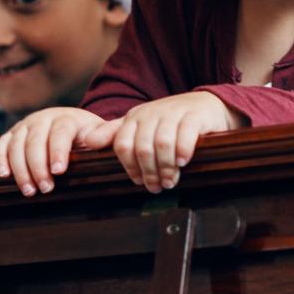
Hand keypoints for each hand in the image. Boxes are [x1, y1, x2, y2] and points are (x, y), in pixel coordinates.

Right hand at [0, 107, 118, 196]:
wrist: (75, 126)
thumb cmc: (90, 138)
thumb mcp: (102, 136)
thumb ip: (105, 136)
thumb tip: (98, 141)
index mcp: (68, 118)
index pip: (60, 131)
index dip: (58, 150)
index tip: (59, 171)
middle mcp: (44, 118)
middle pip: (36, 140)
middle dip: (38, 166)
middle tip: (45, 188)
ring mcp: (26, 125)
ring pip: (17, 143)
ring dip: (20, 168)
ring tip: (29, 191)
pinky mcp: (13, 134)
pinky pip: (2, 144)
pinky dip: (0, 158)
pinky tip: (4, 175)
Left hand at [111, 91, 237, 192]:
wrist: (205, 105)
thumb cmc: (170, 121)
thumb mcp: (141, 126)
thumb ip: (115, 134)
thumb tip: (87, 141)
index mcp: (135, 117)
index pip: (122, 144)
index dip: (129, 167)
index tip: (139, 181)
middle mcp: (151, 112)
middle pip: (142, 148)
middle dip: (149, 172)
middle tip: (156, 187)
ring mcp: (173, 112)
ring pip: (162, 143)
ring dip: (165, 167)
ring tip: (170, 181)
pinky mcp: (194, 114)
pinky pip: (185, 134)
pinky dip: (182, 151)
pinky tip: (183, 162)